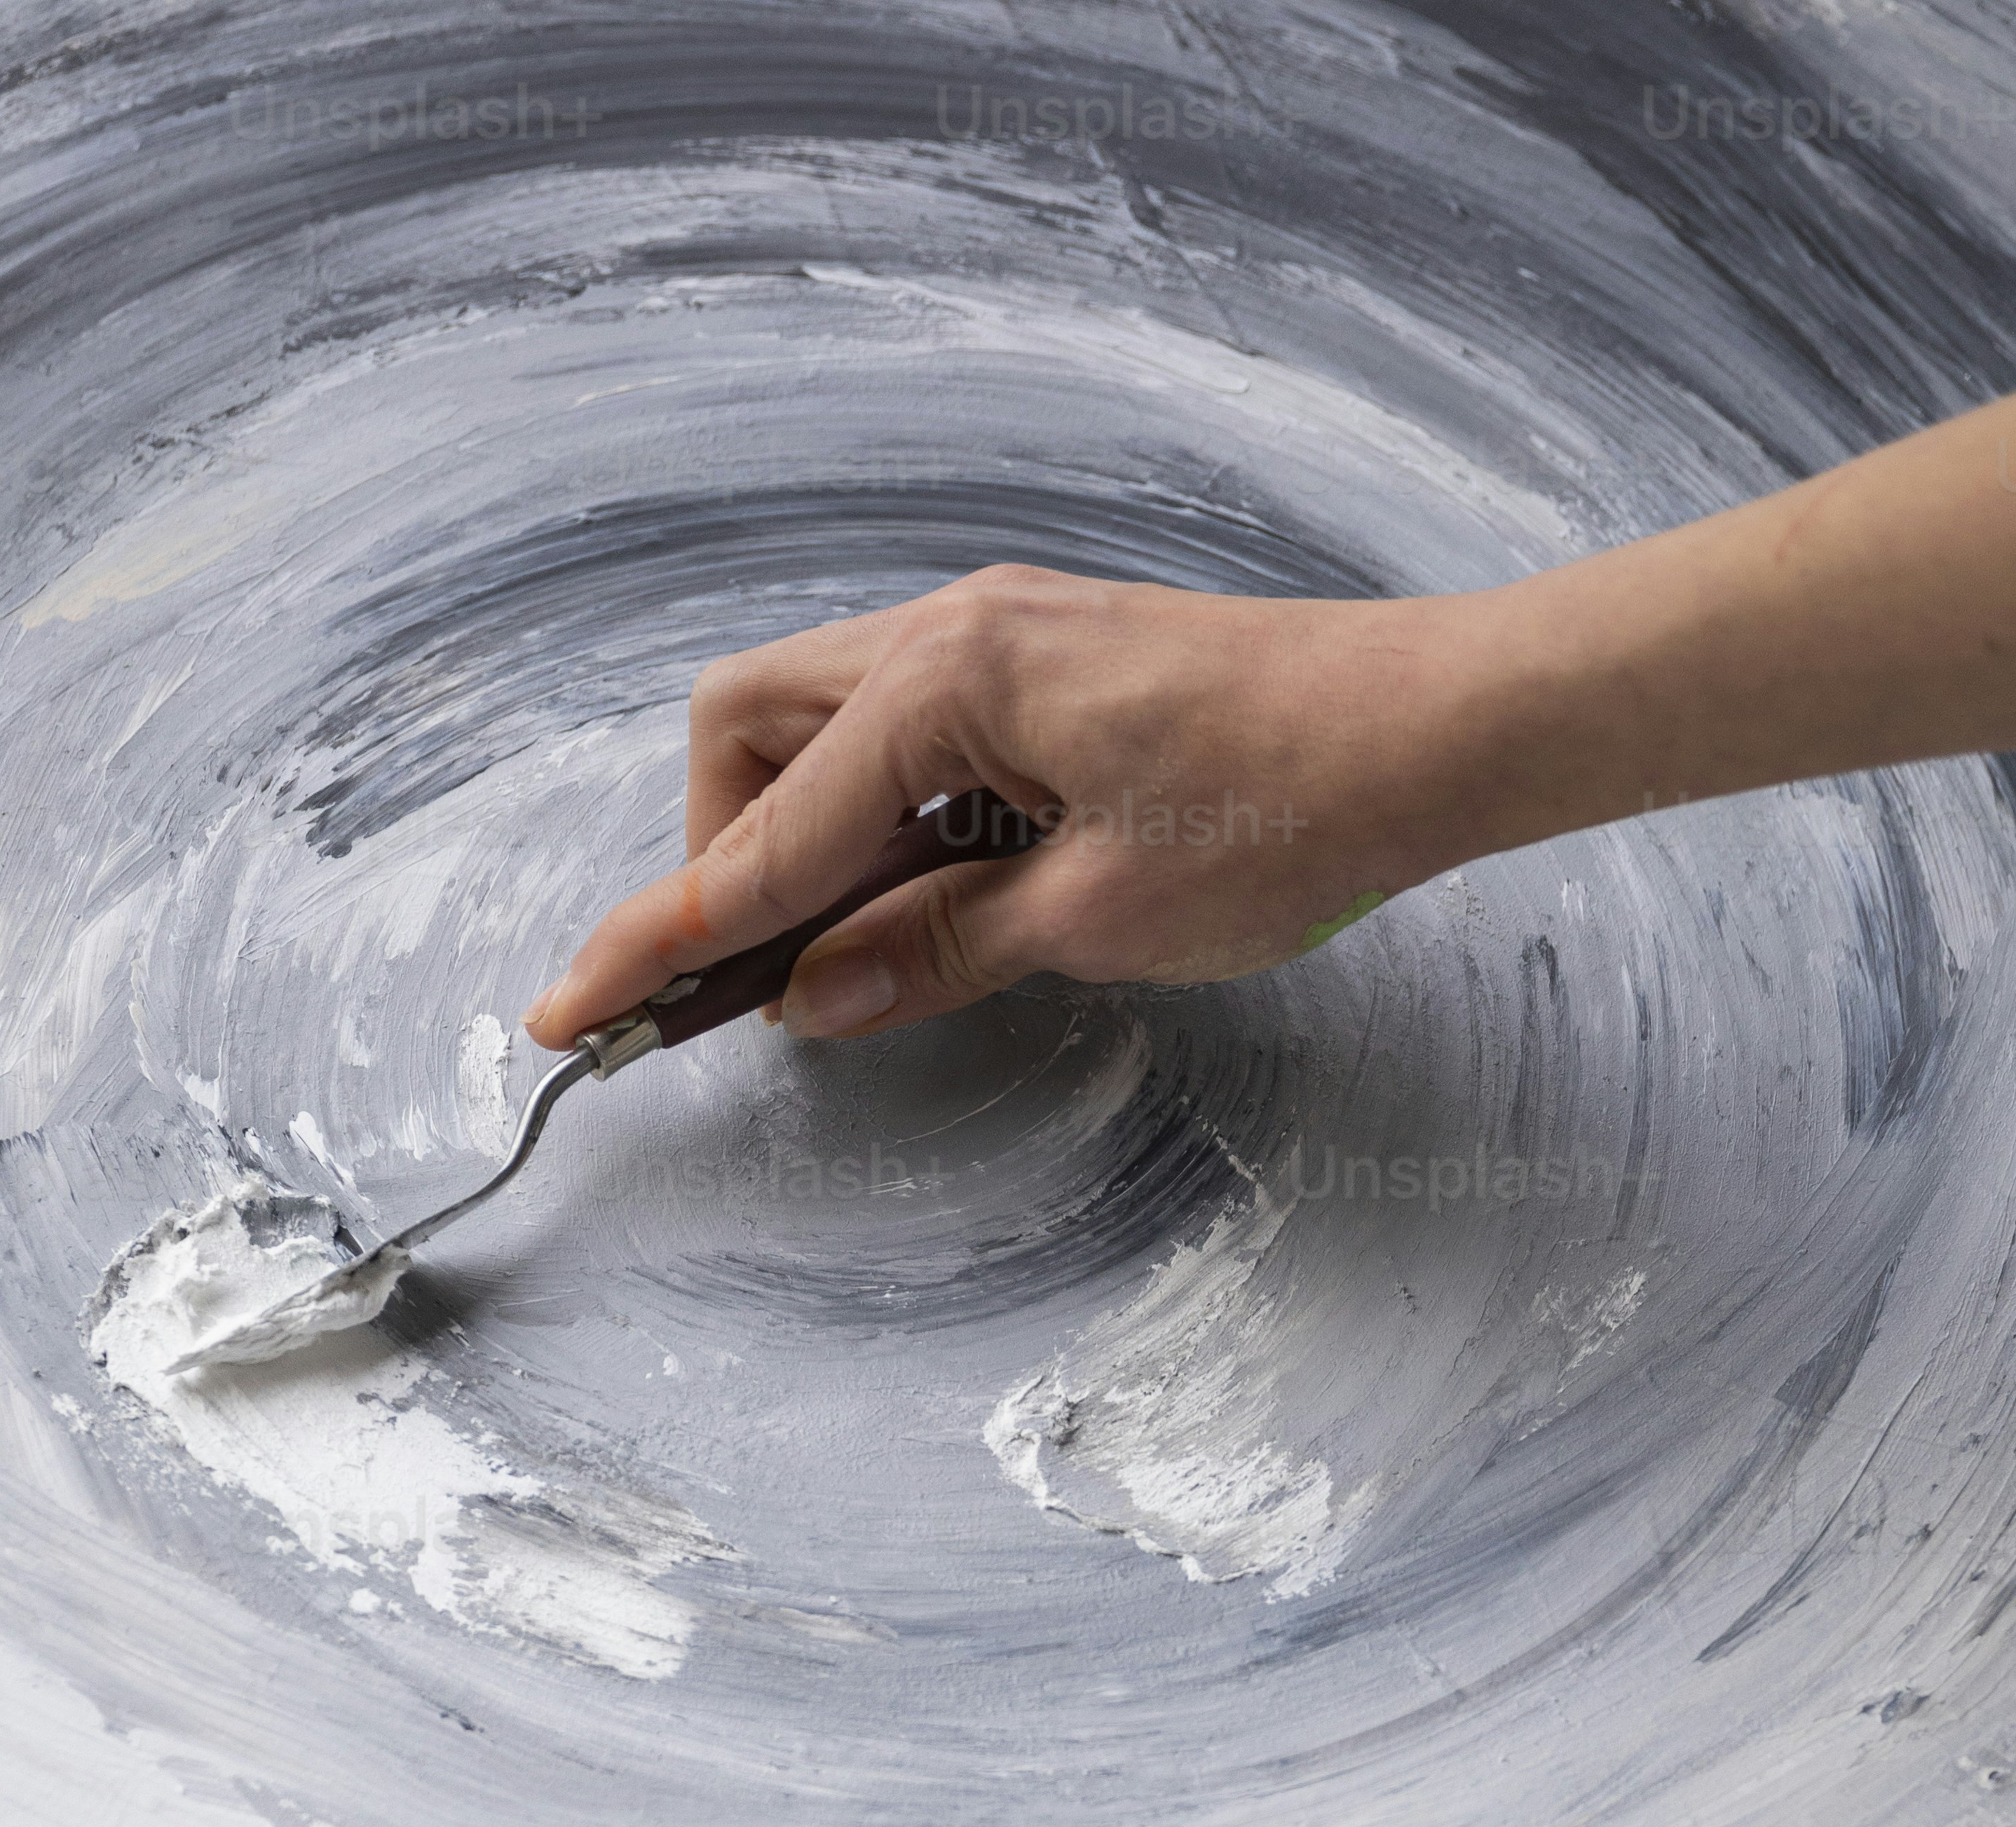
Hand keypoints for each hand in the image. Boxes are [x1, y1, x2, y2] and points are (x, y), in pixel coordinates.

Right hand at [522, 564, 1473, 1050]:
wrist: (1436, 727)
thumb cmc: (1294, 806)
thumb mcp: (1098, 911)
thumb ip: (938, 948)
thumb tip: (815, 996)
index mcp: (950, 676)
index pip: (764, 834)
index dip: (666, 936)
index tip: (579, 1010)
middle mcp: (953, 628)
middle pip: (750, 730)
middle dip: (720, 854)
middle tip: (755, 976)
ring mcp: (997, 634)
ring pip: (819, 723)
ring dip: (801, 838)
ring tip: (851, 951)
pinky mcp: (1040, 663)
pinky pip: (903, 731)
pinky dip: (878, 816)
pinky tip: (926, 896)